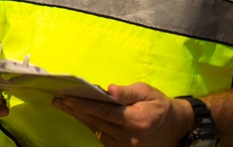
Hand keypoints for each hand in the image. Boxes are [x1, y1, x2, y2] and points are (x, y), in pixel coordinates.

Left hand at [52, 82, 193, 145]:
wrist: (175, 128)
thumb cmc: (159, 105)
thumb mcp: (147, 92)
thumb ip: (127, 92)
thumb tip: (109, 90)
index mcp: (135, 120)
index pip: (103, 112)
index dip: (83, 104)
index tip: (67, 97)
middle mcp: (129, 136)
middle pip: (96, 121)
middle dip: (75, 109)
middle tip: (57, 99)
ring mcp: (125, 145)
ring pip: (96, 129)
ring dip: (79, 117)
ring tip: (62, 105)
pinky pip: (101, 135)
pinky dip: (90, 123)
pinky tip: (79, 114)